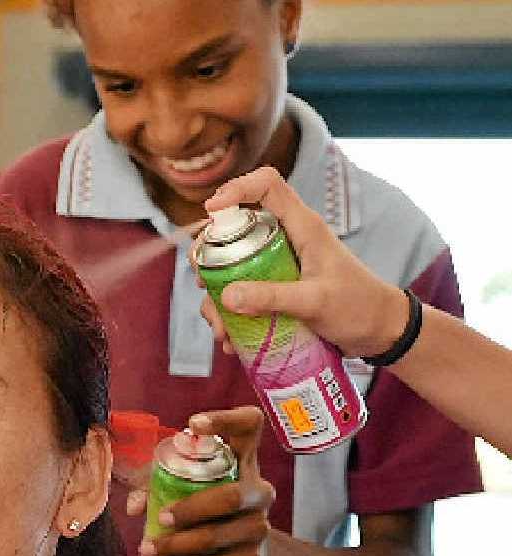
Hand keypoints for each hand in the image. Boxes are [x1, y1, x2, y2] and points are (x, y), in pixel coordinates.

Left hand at [137, 406, 274, 555]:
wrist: (241, 548)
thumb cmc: (206, 501)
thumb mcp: (185, 483)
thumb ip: (156, 483)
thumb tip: (134, 504)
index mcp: (242, 459)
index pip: (249, 425)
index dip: (226, 420)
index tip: (194, 424)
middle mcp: (258, 490)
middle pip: (232, 497)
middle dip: (191, 509)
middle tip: (161, 517)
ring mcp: (259, 526)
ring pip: (219, 536)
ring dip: (178, 547)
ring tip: (149, 551)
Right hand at [197, 167, 408, 357]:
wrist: (382, 333)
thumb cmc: (359, 307)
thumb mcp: (315, 302)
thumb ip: (272, 297)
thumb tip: (225, 296)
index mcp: (302, 227)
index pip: (267, 185)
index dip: (236, 188)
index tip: (211, 212)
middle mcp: (286, 239)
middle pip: (236, 229)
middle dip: (212, 256)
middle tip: (202, 281)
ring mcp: (279, 264)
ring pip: (234, 267)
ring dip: (218, 296)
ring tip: (220, 328)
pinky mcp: (277, 288)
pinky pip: (244, 293)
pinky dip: (232, 315)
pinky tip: (230, 340)